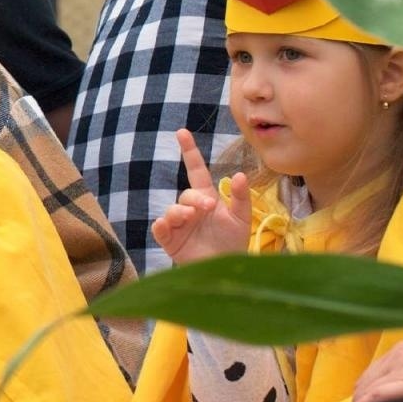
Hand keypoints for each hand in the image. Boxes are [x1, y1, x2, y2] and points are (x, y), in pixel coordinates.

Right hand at [152, 129, 251, 264]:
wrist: (226, 268)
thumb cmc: (233, 242)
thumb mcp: (241, 218)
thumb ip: (240, 197)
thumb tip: (239, 174)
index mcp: (206, 198)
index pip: (195, 170)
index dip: (189, 152)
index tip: (182, 132)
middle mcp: (190, 208)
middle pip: (186, 195)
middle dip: (194, 199)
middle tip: (207, 206)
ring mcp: (179, 224)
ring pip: (172, 210)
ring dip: (180, 211)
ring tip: (191, 217)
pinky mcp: (171, 241)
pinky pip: (160, 229)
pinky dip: (162, 225)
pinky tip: (167, 225)